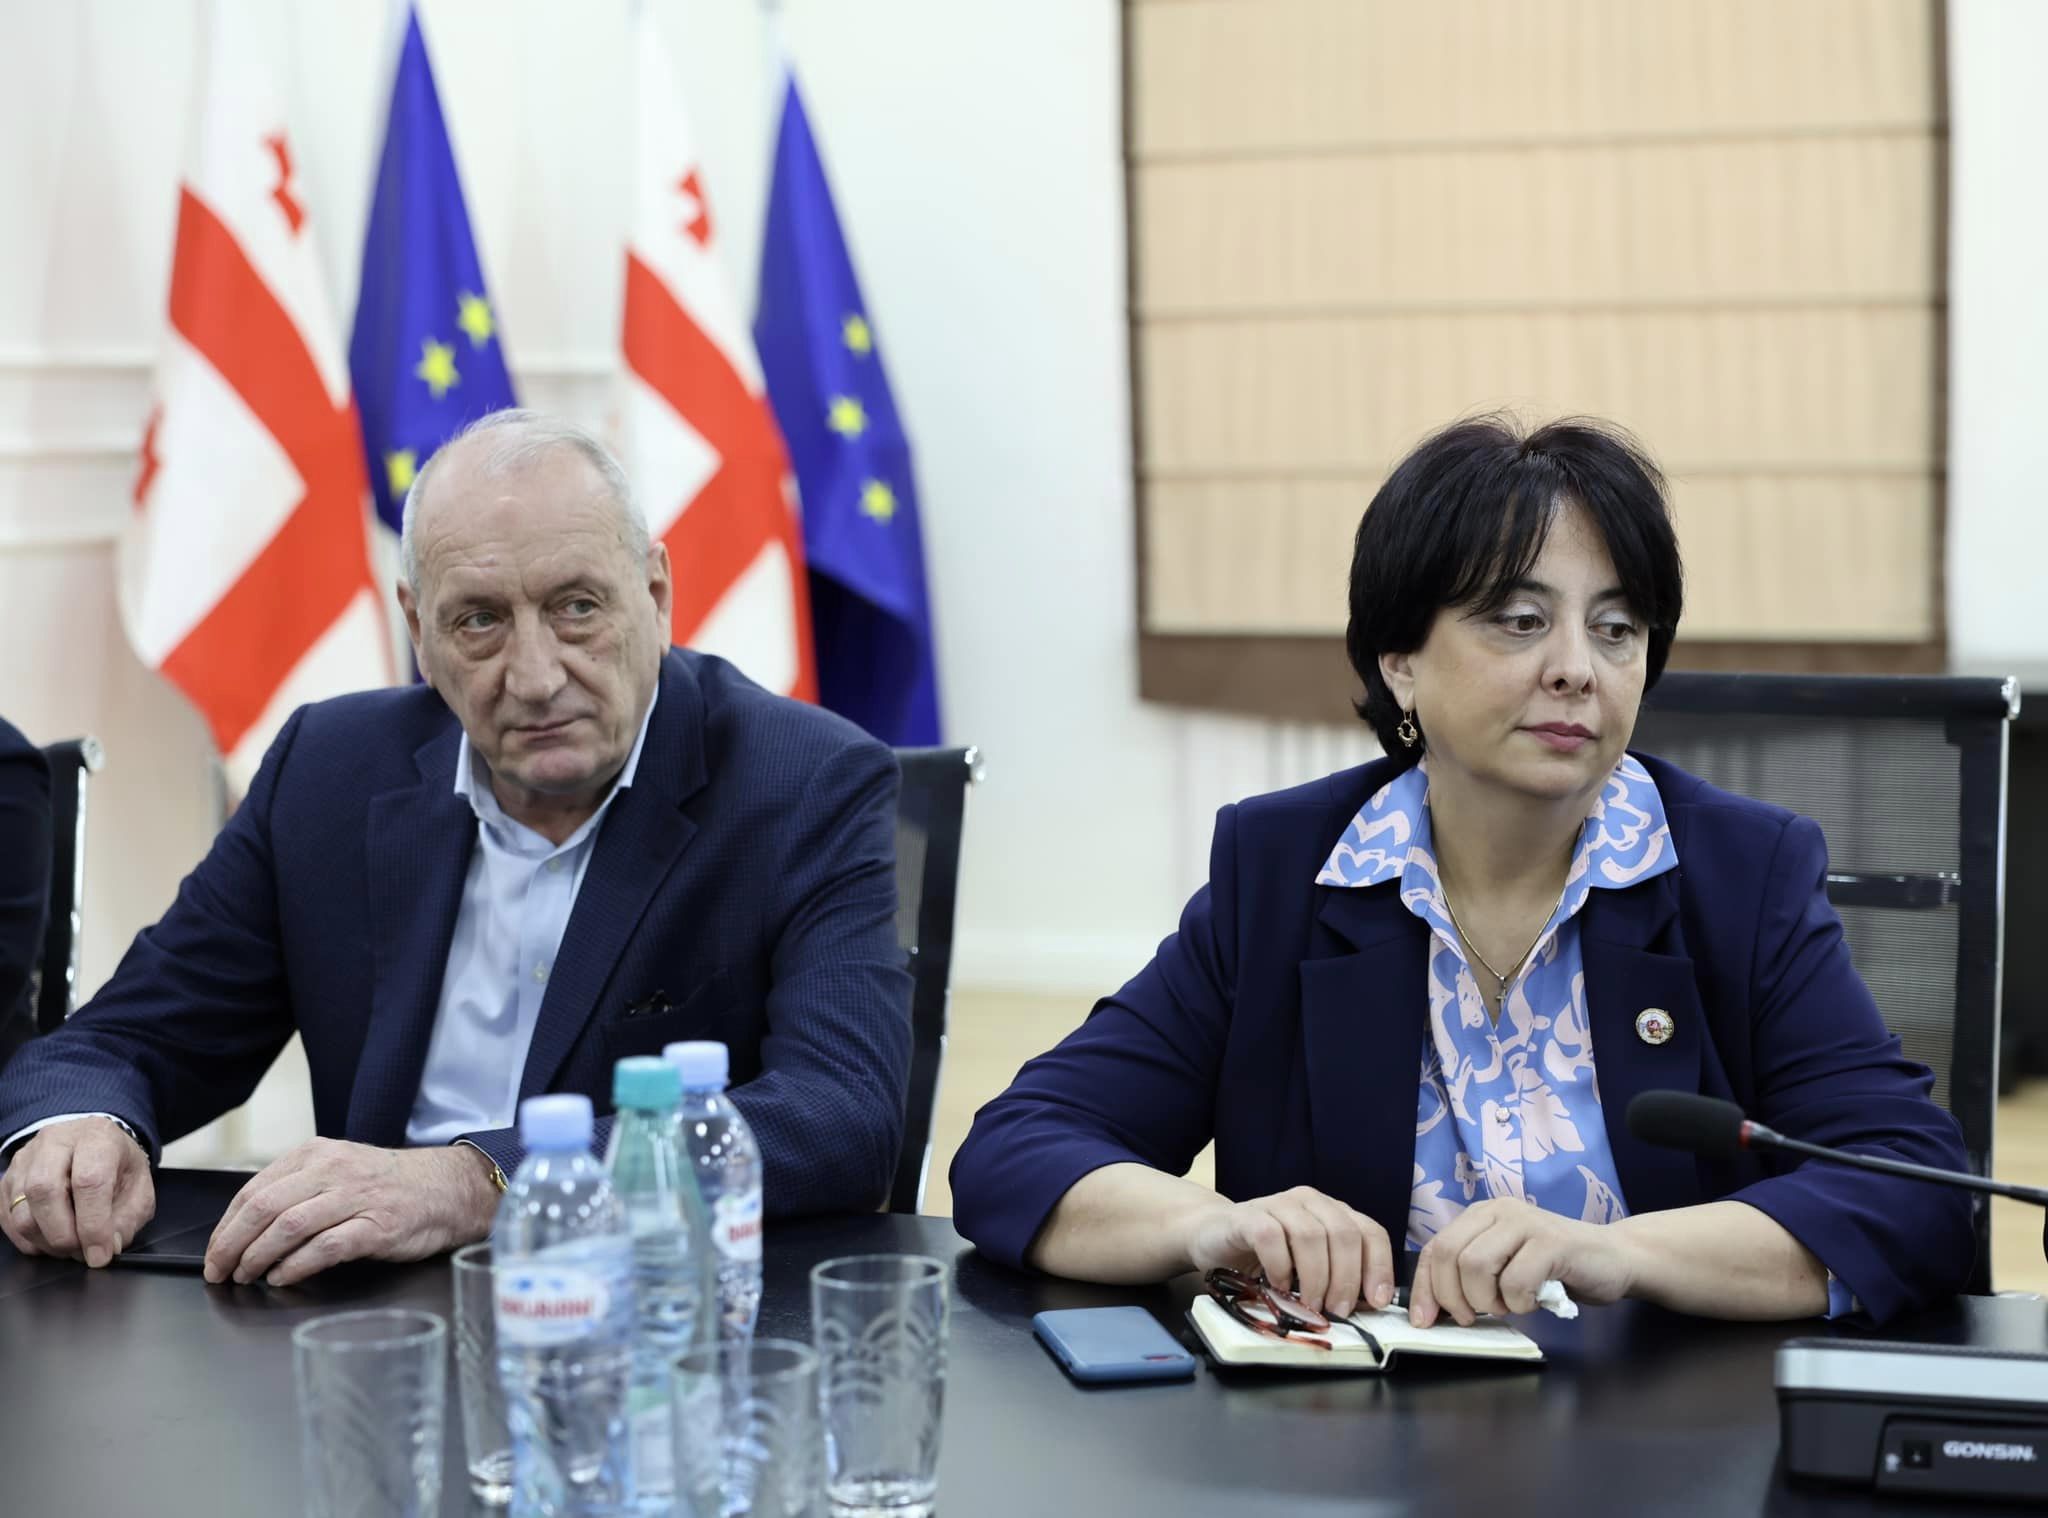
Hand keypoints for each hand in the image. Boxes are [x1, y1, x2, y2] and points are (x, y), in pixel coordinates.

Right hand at [0, 1117, 154, 1266]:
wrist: (91, 1144)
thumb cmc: (117, 1165)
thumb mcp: (140, 1186)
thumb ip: (129, 1217)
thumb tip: (110, 1245)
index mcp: (97, 1137)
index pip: (89, 1181)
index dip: (93, 1225)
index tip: (100, 1254)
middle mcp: (55, 1142)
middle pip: (45, 1192)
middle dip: (64, 1235)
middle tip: (82, 1252)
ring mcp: (25, 1160)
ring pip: (21, 1211)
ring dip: (45, 1241)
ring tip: (69, 1246)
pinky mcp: (7, 1180)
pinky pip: (7, 1220)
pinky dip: (28, 1240)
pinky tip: (50, 1240)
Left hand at [204, 1140, 497, 1286]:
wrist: (447, 1189)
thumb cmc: (388, 1186)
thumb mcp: (338, 1171)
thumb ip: (298, 1189)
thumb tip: (247, 1229)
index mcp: (316, 1154)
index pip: (254, 1190)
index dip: (225, 1226)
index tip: (215, 1253)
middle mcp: (333, 1170)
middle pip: (264, 1208)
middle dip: (231, 1245)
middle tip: (219, 1271)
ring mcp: (356, 1197)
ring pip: (288, 1227)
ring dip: (257, 1258)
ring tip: (246, 1277)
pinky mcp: (376, 1226)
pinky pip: (324, 1248)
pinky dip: (295, 1266)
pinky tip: (282, 1278)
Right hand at [1182, 1185, 1395, 1318]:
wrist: (1211, 1236)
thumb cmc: (1264, 1258)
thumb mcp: (1308, 1269)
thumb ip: (1336, 1280)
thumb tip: (1365, 1308)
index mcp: (1332, 1212)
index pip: (1370, 1232)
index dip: (1379, 1267)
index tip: (1377, 1301)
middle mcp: (1310, 1202)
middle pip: (1344, 1235)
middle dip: (1346, 1279)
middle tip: (1337, 1312)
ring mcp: (1278, 1204)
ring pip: (1311, 1236)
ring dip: (1315, 1278)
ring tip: (1309, 1305)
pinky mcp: (1248, 1216)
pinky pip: (1271, 1238)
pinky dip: (1280, 1267)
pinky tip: (1277, 1286)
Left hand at [1409, 1197, 1639, 1327]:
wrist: (1617, 1258)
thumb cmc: (1557, 1269)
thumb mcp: (1506, 1267)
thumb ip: (1473, 1275)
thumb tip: (1431, 1308)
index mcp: (1481, 1215)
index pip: (1434, 1248)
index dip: (1424, 1287)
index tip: (1424, 1321)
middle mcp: (1499, 1211)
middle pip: (1448, 1255)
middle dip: (1453, 1297)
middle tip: (1474, 1317)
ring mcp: (1526, 1222)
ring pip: (1475, 1265)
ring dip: (1487, 1300)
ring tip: (1508, 1306)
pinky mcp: (1552, 1241)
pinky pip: (1516, 1280)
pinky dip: (1519, 1302)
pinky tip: (1534, 1301)